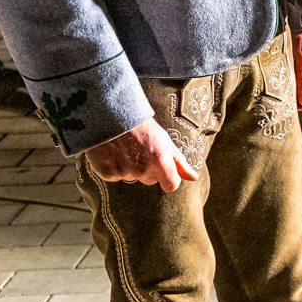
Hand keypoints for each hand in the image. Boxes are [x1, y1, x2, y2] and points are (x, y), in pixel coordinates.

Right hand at [83, 119, 199, 190]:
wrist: (111, 116)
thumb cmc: (143, 128)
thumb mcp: (165, 141)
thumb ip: (179, 163)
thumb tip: (194, 178)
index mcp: (160, 161)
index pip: (172, 185)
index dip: (170, 180)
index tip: (166, 172)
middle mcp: (142, 170)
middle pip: (151, 180)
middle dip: (149, 168)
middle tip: (141, 149)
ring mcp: (124, 172)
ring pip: (133, 177)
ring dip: (131, 167)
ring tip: (126, 148)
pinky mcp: (107, 173)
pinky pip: (116, 176)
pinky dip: (115, 167)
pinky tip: (113, 151)